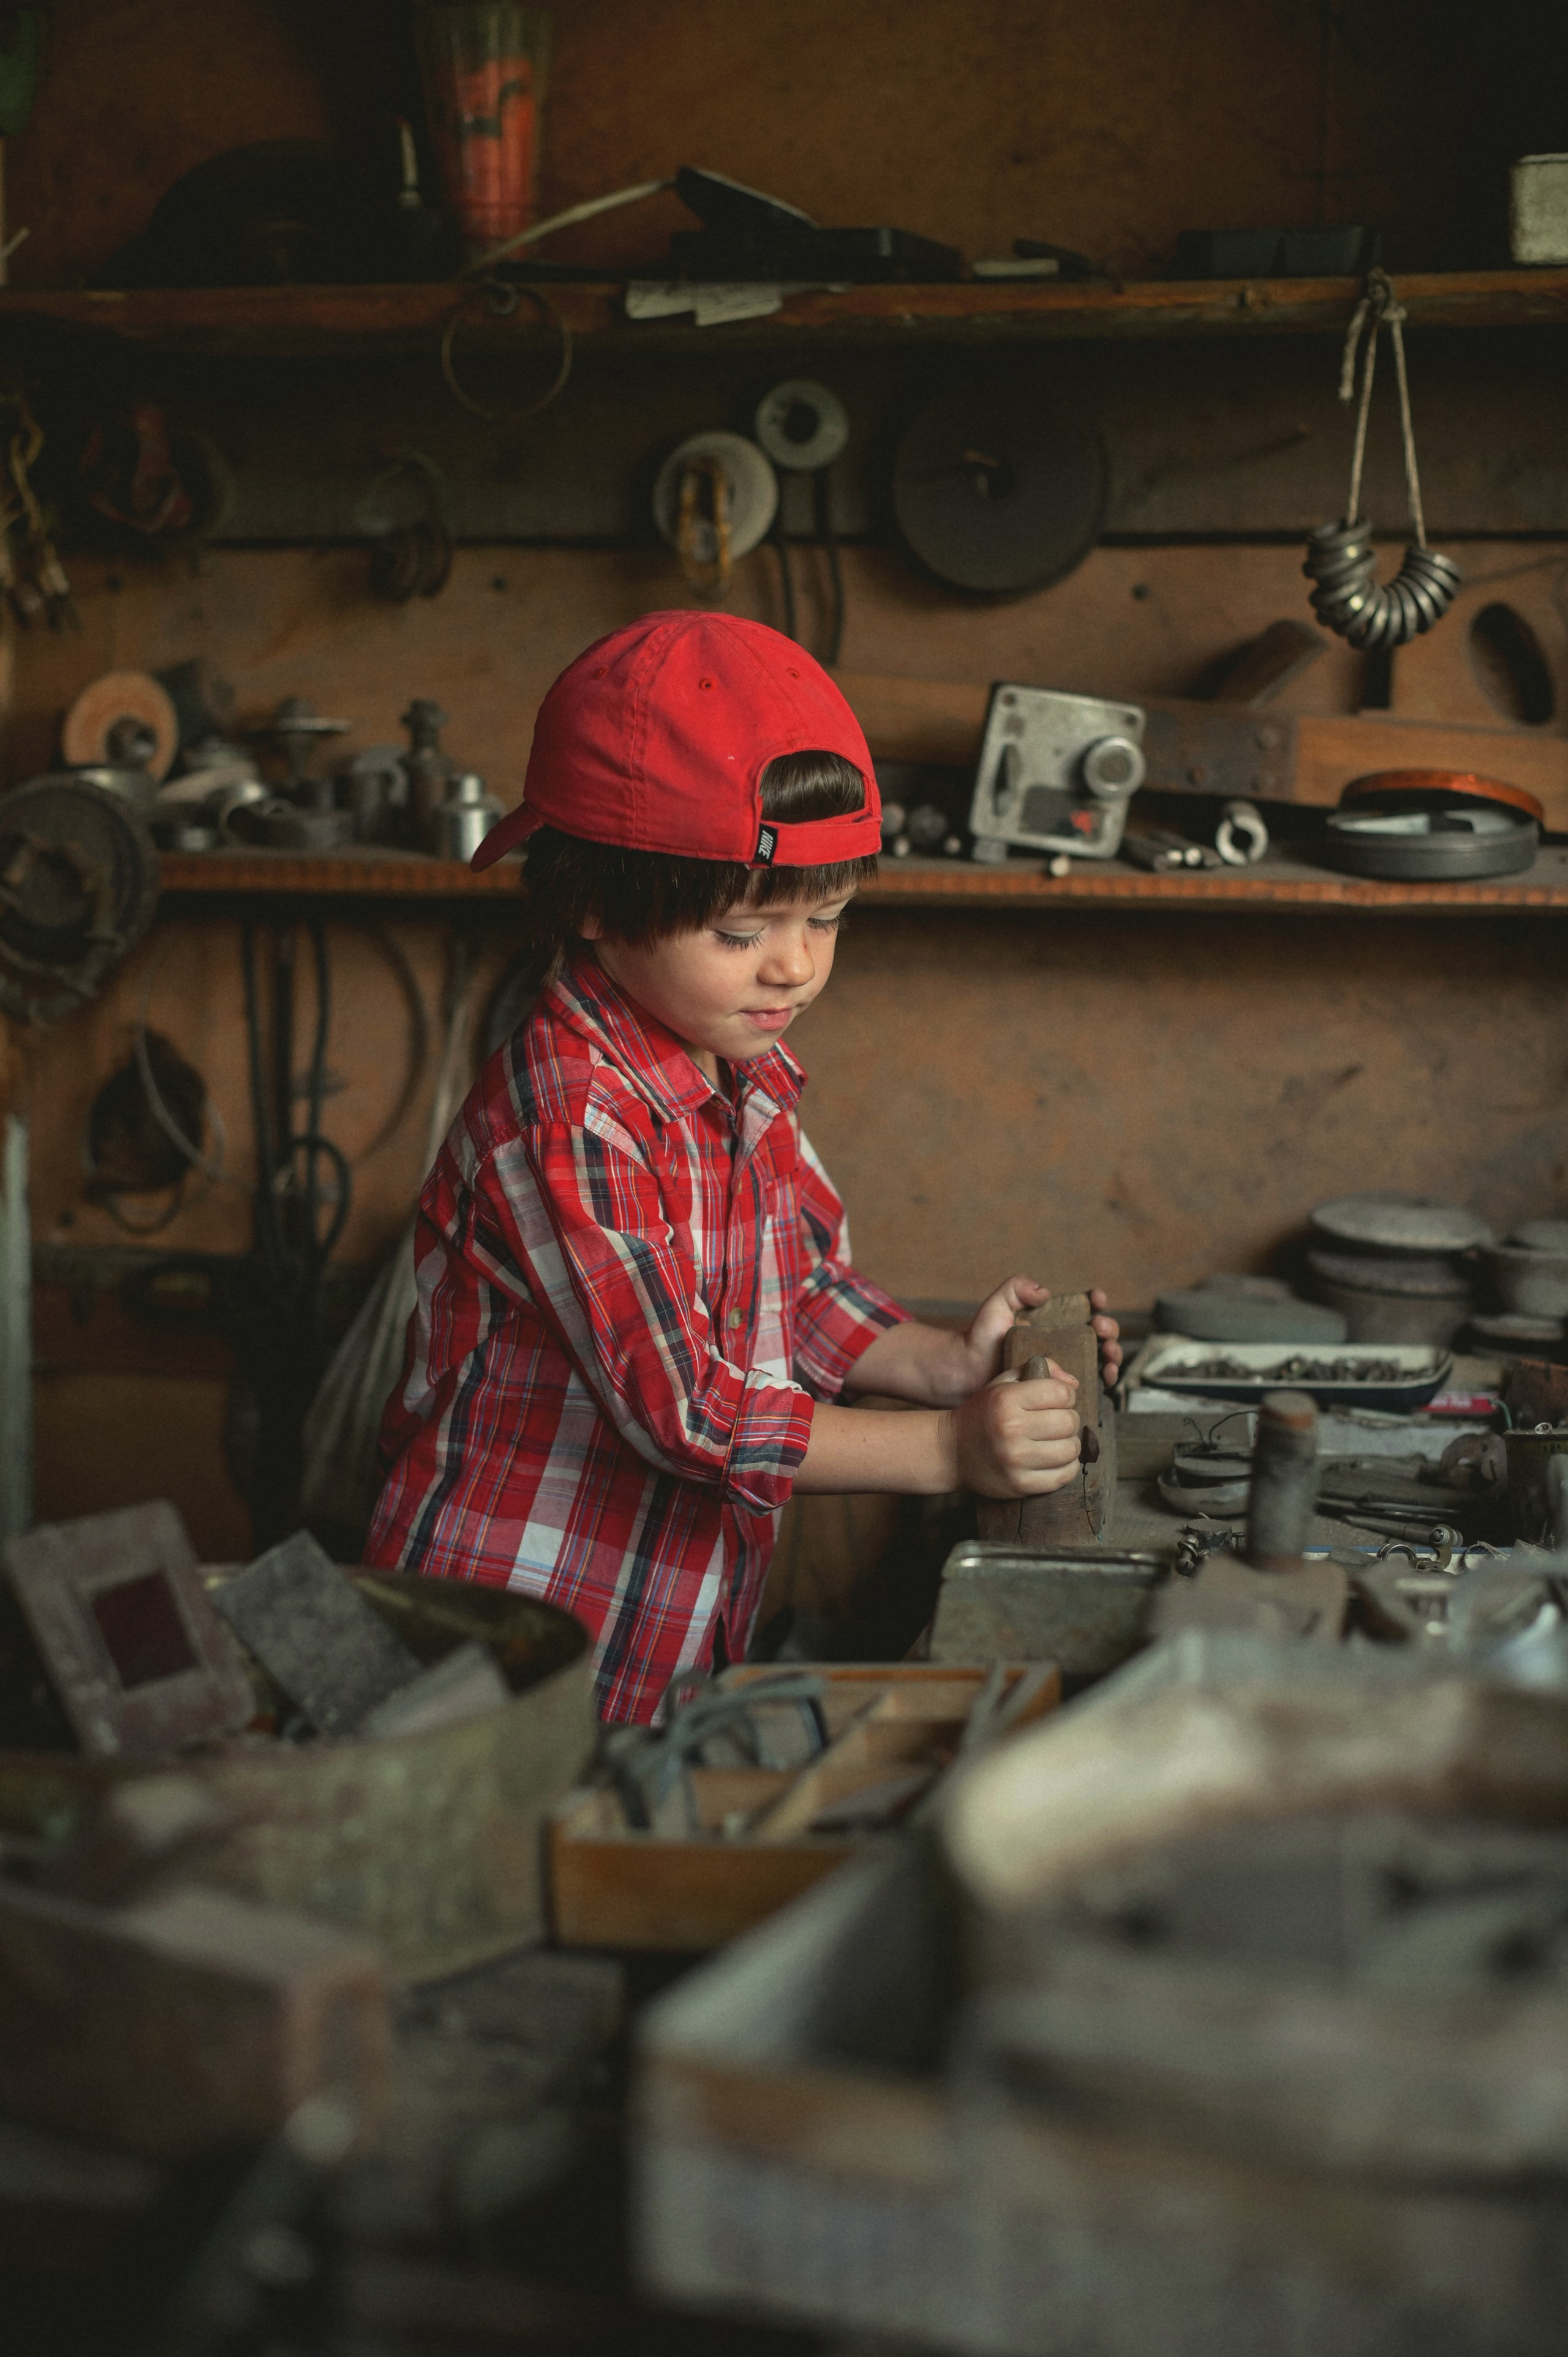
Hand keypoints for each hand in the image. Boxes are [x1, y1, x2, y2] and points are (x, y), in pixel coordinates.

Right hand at [946, 1362, 1081, 1497]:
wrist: (951, 1451)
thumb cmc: (984, 1413)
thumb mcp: (1003, 1384)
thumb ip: (1039, 1371)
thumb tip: (1074, 1383)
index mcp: (1006, 1399)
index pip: (1062, 1393)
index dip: (1065, 1395)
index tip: (1055, 1401)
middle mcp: (1010, 1429)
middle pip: (1069, 1422)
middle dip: (1068, 1419)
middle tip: (1055, 1422)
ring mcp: (1015, 1460)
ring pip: (1070, 1450)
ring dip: (1069, 1444)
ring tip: (1055, 1441)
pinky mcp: (1020, 1485)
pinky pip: (1063, 1476)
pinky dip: (1066, 1467)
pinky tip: (1053, 1459)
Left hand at [956, 1277, 1121, 1394]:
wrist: (968, 1374)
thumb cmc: (980, 1339)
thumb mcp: (996, 1306)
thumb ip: (1016, 1288)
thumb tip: (1044, 1292)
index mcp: (1052, 1321)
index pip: (1083, 1307)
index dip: (1096, 1301)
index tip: (1096, 1299)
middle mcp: (1063, 1343)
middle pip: (1099, 1334)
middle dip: (1108, 1328)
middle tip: (1100, 1328)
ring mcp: (1066, 1365)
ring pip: (1101, 1359)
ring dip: (1113, 1355)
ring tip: (1107, 1354)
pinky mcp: (1062, 1387)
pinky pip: (1091, 1384)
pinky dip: (1105, 1380)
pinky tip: (1105, 1377)